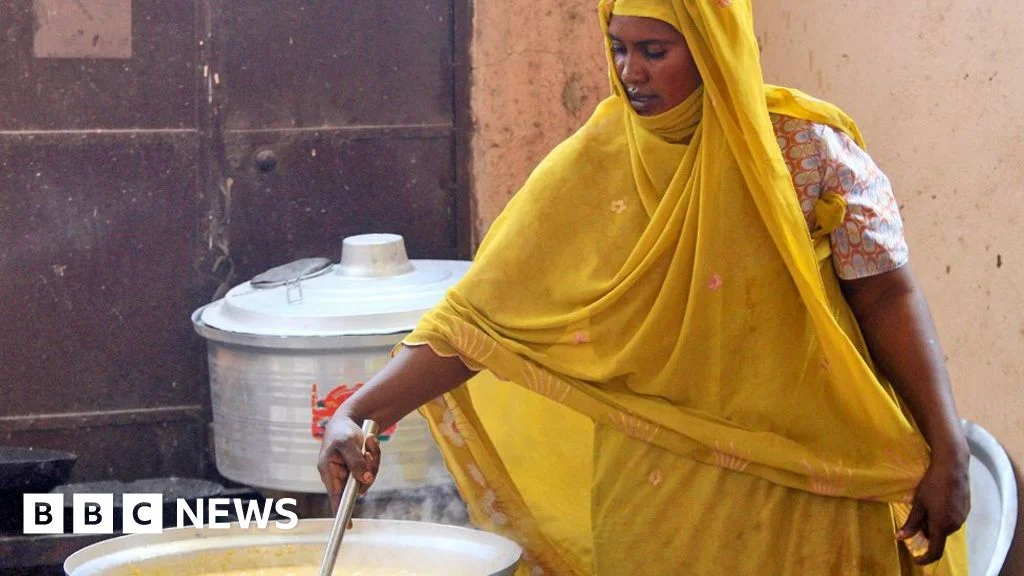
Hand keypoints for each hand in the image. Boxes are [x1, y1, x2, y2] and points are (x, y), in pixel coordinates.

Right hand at [316, 413, 381, 512]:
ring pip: (369, 476)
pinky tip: (371, 440)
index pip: (335, 497)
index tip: (348, 526)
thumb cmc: (342, 431)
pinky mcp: (361, 467)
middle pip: (359, 486)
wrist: (349, 418)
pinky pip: (373, 467)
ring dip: (373, 459)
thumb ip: (355, 462)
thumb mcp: (347, 443)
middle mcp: (340, 475)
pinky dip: (375, 454)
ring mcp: (351, 472)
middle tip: (368, 452)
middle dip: (368, 469)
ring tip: (369, 441)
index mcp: (328, 471)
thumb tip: (365, 481)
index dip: (341, 512)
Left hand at [896, 449, 970, 564]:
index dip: (925, 558)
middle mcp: (955, 525)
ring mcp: (962, 518)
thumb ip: (911, 523)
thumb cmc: (932, 484)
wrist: (953, 467)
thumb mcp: (918, 504)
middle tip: (917, 517)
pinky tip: (938, 502)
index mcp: (942, 525)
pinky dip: (943, 517)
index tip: (916, 559)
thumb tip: (900, 538)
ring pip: (945, 528)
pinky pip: (952, 520)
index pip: (935, 551)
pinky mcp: (966, 510)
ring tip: (927, 506)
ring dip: (935, 524)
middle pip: (938, 537)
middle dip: (926, 532)